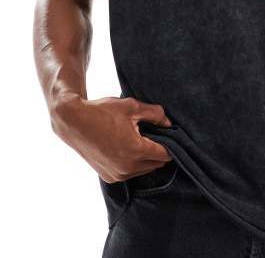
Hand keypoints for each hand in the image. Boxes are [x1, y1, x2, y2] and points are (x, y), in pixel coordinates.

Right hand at [51, 93, 173, 182]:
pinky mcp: (108, 177)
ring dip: (147, 158)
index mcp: (135, 150)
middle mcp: (127, 167)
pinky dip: (134, 164)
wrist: (74, 121)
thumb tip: (169, 123)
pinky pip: (130, 173)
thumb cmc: (103, 112)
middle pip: (156, 164)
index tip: (171, 134)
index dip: (171, 144)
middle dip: (159, 151)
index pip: (165, 154)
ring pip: (144, 170)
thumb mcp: (132, 106)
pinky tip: (129, 147)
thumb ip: (156, 114)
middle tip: (155, 134)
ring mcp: (117, 175)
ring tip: (141, 139)